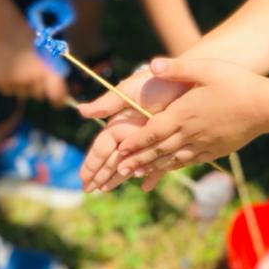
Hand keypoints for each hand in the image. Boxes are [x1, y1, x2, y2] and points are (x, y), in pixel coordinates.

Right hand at [0, 32, 66, 106]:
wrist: (3, 31)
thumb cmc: (29, 37)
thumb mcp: (47, 51)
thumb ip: (54, 70)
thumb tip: (61, 87)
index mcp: (47, 70)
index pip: (57, 96)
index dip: (59, 100)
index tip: (60, 101)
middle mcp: (32, 80)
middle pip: (40, 95)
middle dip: (40, 87)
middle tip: (34, 72)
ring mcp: (16, 84)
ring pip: (25, 93)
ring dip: (25, 86)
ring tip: (20, 68)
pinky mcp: (3, 85)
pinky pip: (12, 91)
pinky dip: (12, 84)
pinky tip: (10, 69)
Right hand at [78, 66, 190, 189]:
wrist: (188, 76)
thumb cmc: (158, 81)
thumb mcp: (131, 91)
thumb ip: (108, 103)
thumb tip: (80, 111)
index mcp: (122, 122)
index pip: (103, 147)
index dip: (92, 162)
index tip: (83, 178)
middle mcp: (134, 133)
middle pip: (114, 159)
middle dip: (101, 174)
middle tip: (88, 191)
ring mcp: (150, 139)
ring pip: (132, 163)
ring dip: (120, 177)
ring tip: (106, 191)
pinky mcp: (168, 142)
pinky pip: (158, 162)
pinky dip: (153, 174)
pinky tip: (146, 186)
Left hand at [86, 57, 268, 191]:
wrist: (265, 106)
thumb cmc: (236, 82)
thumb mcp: (206, 68)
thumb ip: (177, 68)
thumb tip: (151, 65)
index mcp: (184, 113)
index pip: (152, 132)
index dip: (134, 143)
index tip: (118, 150)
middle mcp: (190, 132)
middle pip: (158, 150)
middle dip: (137, 160)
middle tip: (117, 170)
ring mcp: (204, 144)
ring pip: (172, 159)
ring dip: (152, 167)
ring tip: (136, 174)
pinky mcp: (216, 150)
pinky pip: (190, 161)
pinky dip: (175, 167)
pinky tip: (170, 168)